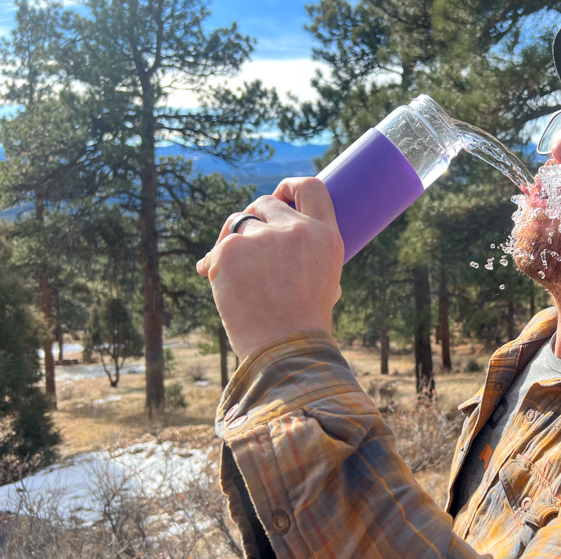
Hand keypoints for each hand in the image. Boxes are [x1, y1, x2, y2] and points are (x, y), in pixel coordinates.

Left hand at [196, 178, 343, 359]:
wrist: (284, 350)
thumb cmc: (304, 324)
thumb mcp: (326, 282)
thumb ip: (307, 256)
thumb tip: (274, 240)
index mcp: (326, 236)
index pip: (311, 188)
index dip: (291, 186)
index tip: (281, 193)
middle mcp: (297, 230)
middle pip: (266, 202)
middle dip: (254, 217)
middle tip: (248, 242)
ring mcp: (263, 237)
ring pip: (238, 221)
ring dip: (233, 238)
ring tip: (232, 267)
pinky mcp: (231, 250)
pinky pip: (218, 247)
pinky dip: (214, 262)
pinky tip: (213, 279)